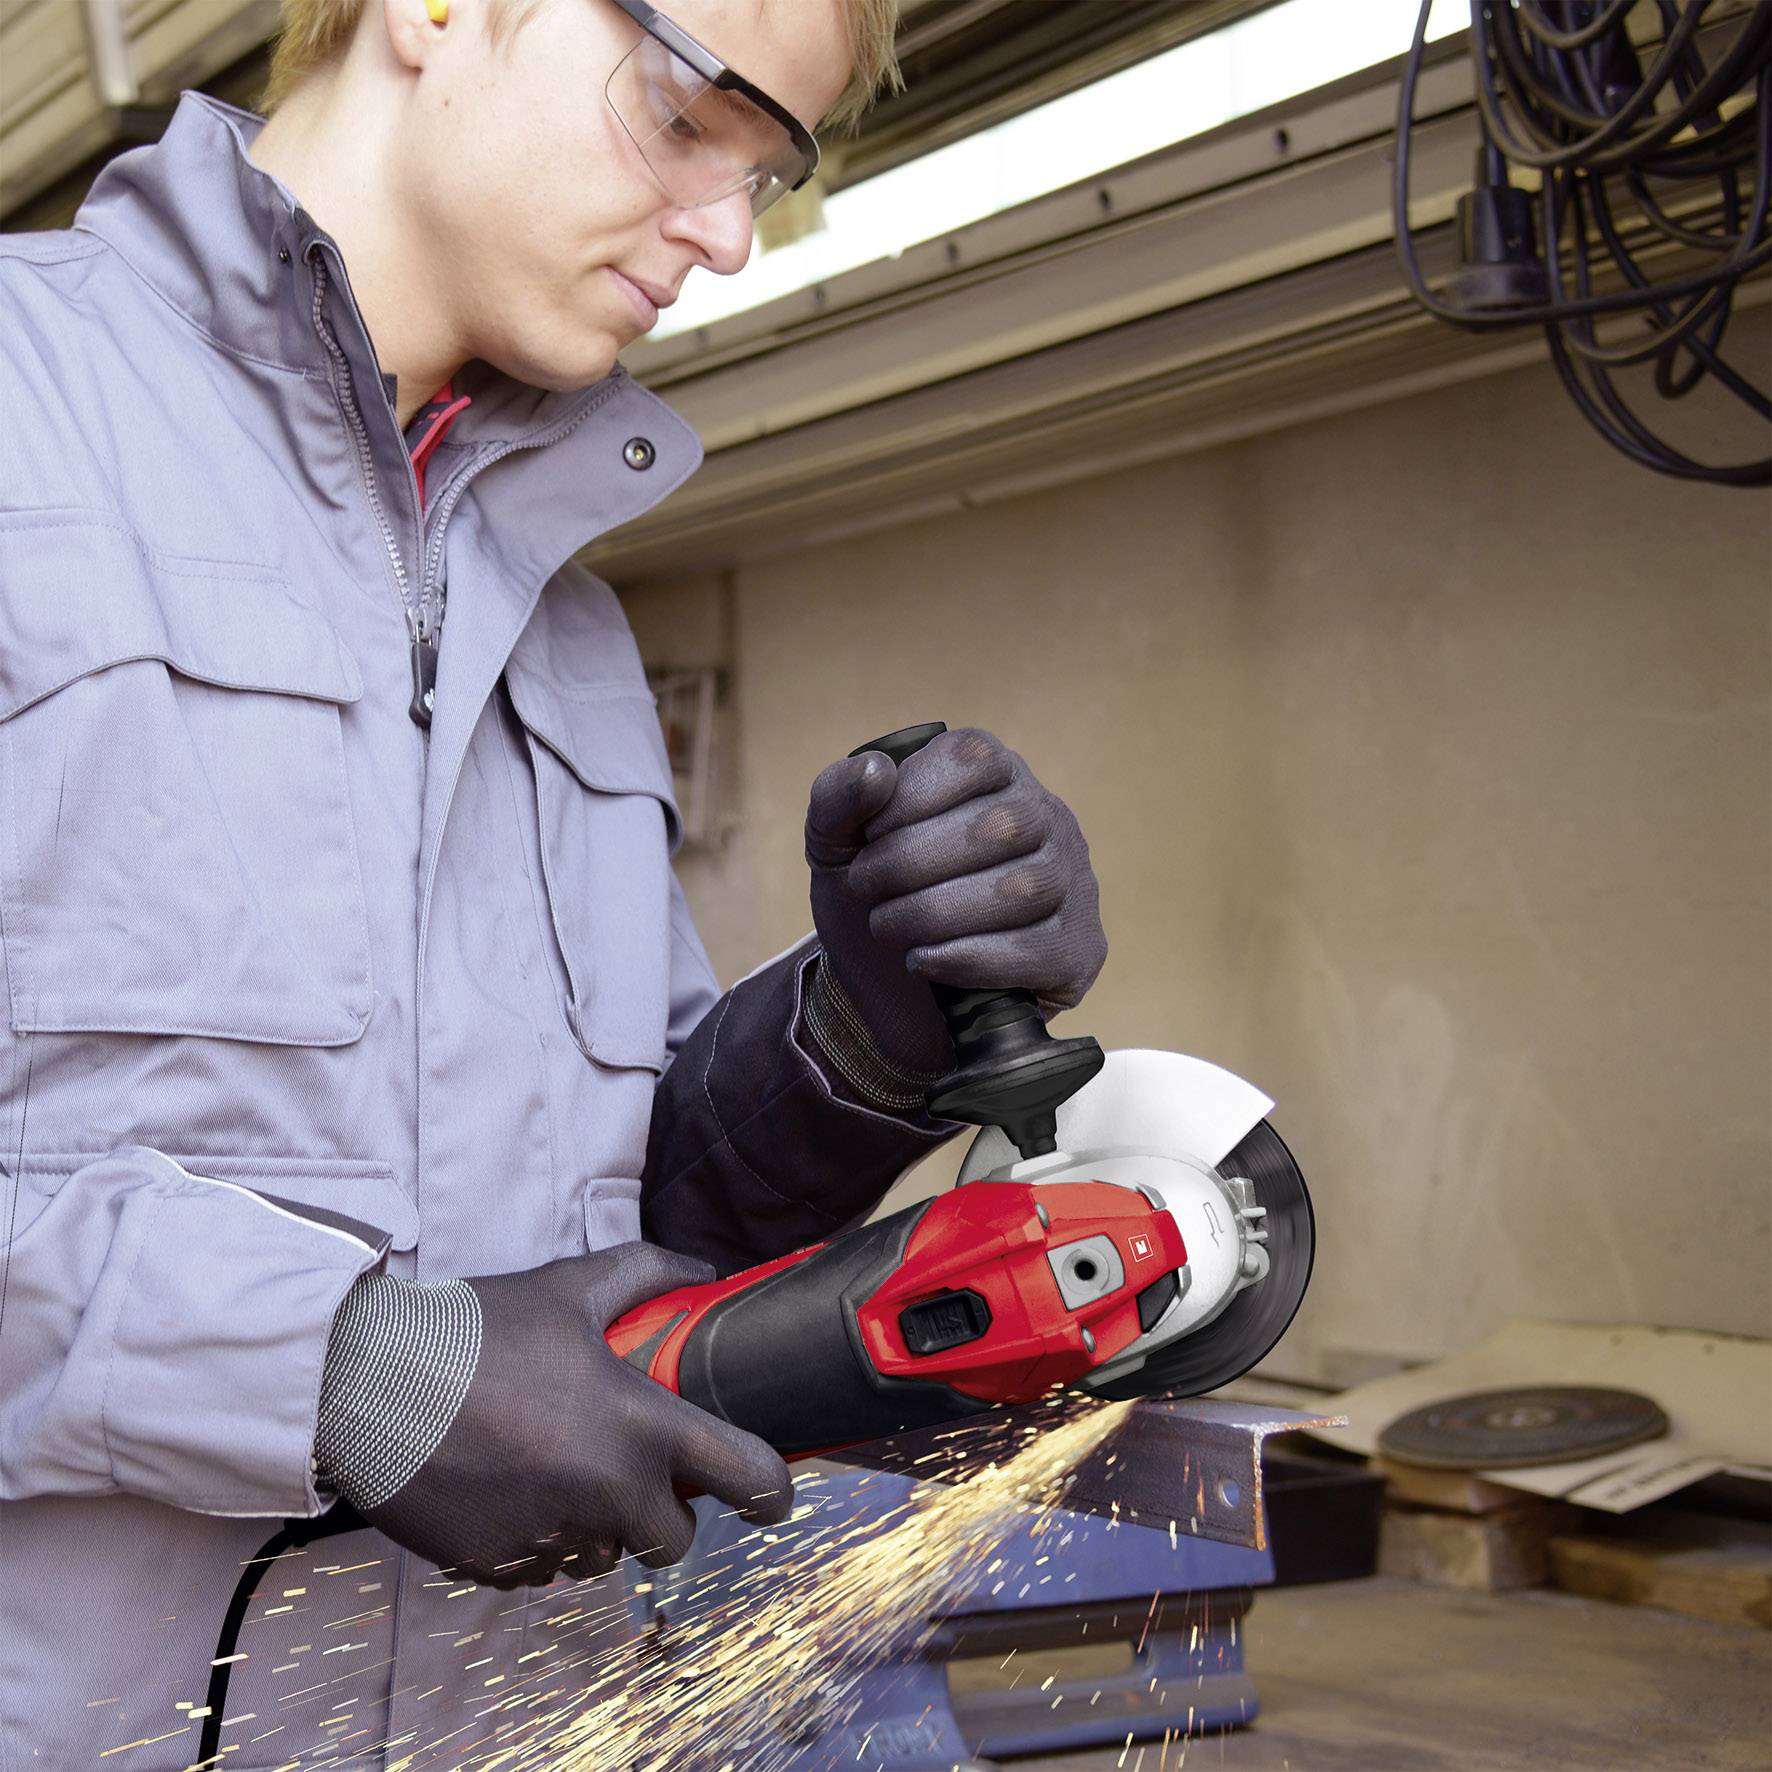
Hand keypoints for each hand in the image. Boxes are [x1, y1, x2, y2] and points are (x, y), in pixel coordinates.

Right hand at [344, 1244, 791, 1588]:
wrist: (366, 1384)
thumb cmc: (477, 1330)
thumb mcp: (570, 1287)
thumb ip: (647, 1273)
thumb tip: (703, 1271)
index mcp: (642, 1429)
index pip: (745, 1478)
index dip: (772, 1489)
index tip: (773, 1492)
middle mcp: (609, 1496)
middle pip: (675, 1541)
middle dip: (666, 1513)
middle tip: (638, 1470)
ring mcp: (554, 1539)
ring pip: (606, 1559)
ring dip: (600, 1527)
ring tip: (561, 1468)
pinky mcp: (498, 1567)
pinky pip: (544, 1568)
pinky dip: (541, 1539)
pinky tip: (511, 1488)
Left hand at [805, 727, 1106, 1078]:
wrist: (890, 993)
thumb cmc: (876, 899)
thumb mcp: (837, 845)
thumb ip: (837, 798)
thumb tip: (875, 770)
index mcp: (996, 774)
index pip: (972, 759)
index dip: (909, 798)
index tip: (865, 839)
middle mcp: (1048, 818)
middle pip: (1000, 827)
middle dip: (912, 862)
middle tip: (867, 889)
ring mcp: (1073, 885)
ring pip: (1022, 890)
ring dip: (935, 913)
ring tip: (889, 927)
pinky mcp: (1078, 951)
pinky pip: (1037, 950)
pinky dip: (968, 958)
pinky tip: (924, 961)